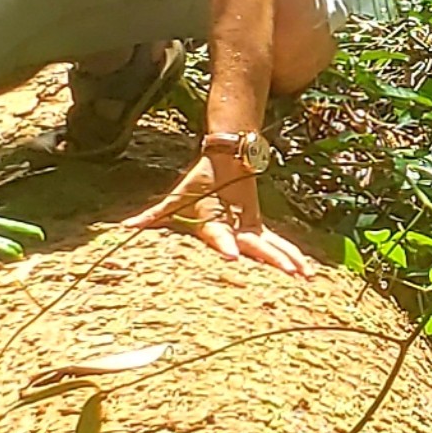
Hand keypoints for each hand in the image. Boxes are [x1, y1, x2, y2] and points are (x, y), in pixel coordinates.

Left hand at [118, 158, 312, 276]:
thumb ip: (153, 216)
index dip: (225, 245)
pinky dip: (292, 255)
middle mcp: (238, 225)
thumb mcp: (175, 199)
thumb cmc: (200, 182)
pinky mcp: (260, 226)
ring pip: (274, 245)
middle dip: (273, 259)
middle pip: (258, 245)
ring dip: (290, 259)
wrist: (229, 156)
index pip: (220, 235)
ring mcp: (253, 225)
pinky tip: (307, 272)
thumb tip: (124, 228)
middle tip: (289, 274)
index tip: (232, 257)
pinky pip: (278, 243)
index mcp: (216, 220)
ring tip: (306, 276)